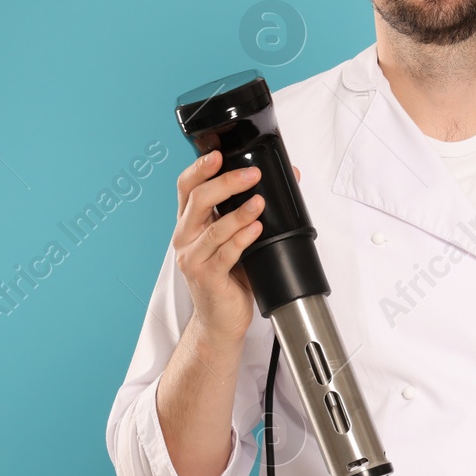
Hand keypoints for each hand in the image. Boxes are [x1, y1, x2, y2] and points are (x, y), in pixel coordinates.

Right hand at [171, 153, 295, 339]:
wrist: (221, 321)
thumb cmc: (230, 278)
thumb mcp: (238, 238)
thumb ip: (252, 209)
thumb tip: (289, 176)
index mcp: (190, 223)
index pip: (187, 187)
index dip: (200, 167)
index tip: (219, 154)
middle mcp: (186, 237)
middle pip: (198, 200)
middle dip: (227, 183)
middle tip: (252, 175)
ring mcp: (193, 258)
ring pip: (213, 227)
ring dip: (239, 212)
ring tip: (260, 202)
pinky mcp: (206, 277)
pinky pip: (224, 253)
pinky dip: (242, 239)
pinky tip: (256, 230)